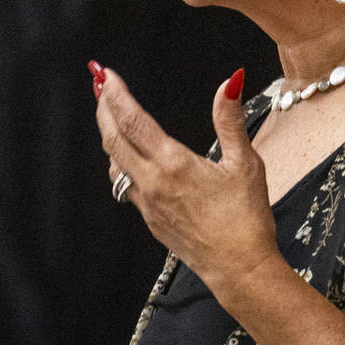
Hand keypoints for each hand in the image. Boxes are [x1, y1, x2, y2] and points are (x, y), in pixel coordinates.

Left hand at [91, 64, 280, 294]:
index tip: (106, 75)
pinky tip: (128, 155)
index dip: (116, 95)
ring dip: (109, 135)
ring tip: (109, 114)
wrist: (239, 268)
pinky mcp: (150, 219)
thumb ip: (230, 120)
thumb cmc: (246, 219)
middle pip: (113, 139)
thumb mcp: (246, 164)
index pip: (133, 121)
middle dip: (102, 108)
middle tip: (98, 84)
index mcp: (173, 164)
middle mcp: (153, 183)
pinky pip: (125, 184)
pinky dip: (120, 161)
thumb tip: (229, 83)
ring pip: (114, 163)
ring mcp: (147, 204)